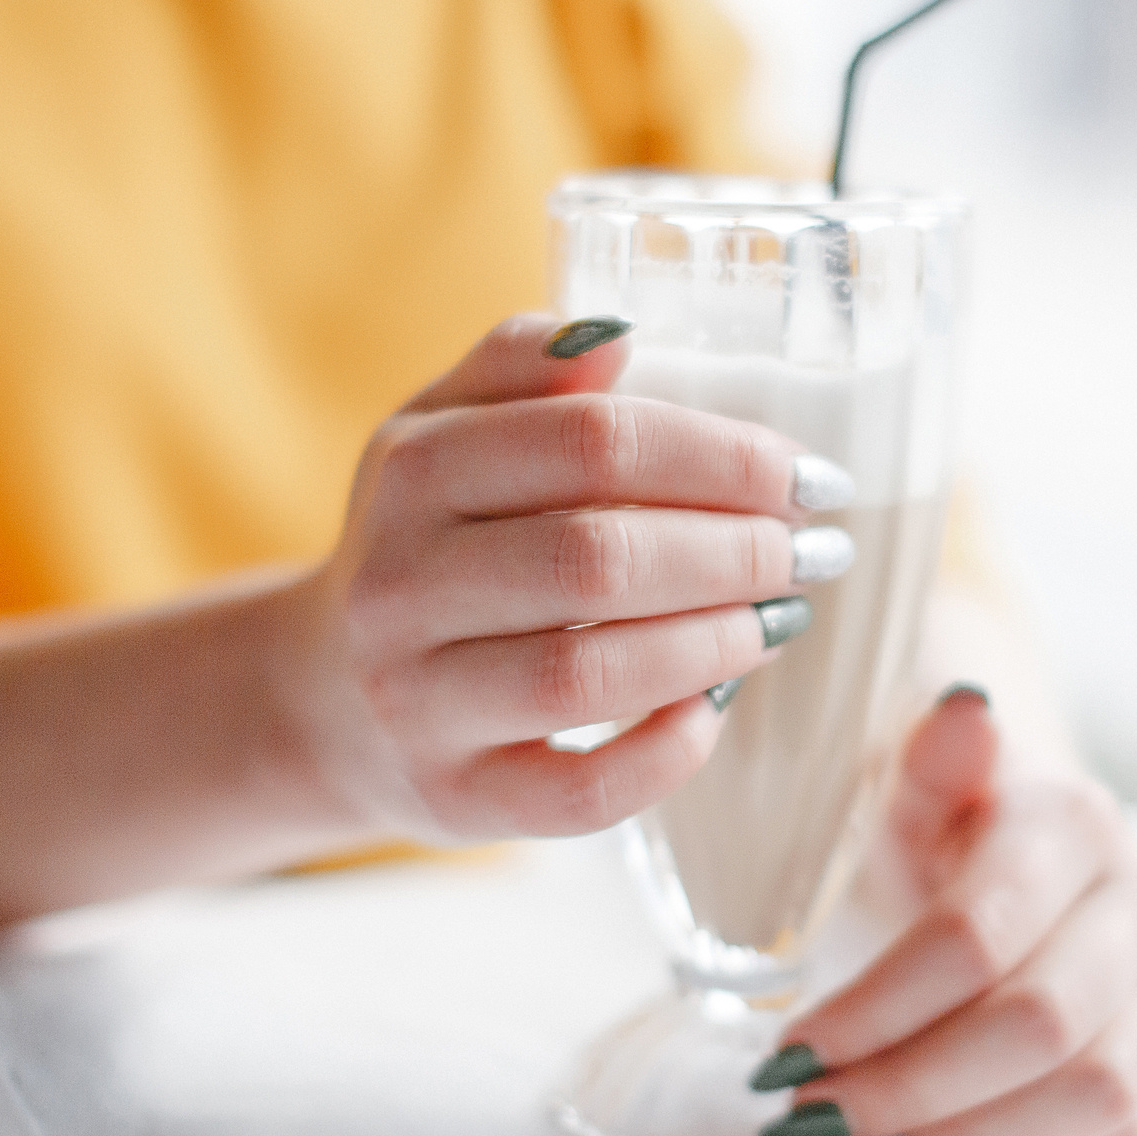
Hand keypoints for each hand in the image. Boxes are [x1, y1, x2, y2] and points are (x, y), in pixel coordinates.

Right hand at [280, 314, 842, 844]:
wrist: (325, 697)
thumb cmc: (426, 545)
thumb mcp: (441, 431)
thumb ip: (522, 368)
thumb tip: (618, 336)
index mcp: (411, 472)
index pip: (592, 443)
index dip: (720, 455)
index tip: (806, 474)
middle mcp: (400, 586)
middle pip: (597, 558)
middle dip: (734, 551)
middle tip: (811, 551)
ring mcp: (420, 702)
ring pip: (588, 674)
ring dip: (714, 643)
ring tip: (781, 618)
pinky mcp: (455, 798)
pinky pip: (580, 794)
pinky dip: (666, 753)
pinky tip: (714, 708)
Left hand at [759, 687, 1136, 1135]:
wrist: (1024, 837)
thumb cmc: (940, 814)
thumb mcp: (913, 771)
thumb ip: (932, 754)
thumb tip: (962, 712)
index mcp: (1073, 821)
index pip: (977, 936)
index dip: (878, 1009)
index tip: (787, 1054)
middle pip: (1038, 1024)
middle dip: (908, 1086)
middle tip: (805, 1115)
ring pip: (1091, 1092)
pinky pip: (1113, 1134)